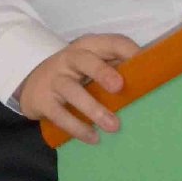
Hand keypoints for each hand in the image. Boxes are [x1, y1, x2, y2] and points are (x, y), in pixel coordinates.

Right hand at [16, 34, 139, 144]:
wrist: (32, 84)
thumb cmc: (75, 74)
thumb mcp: (92, 64)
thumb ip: (116, 67)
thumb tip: (149, 79)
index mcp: (88, 47)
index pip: (110, 43)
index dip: (128, 51)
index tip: (145, 65)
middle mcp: (69, 58)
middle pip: (85, 60)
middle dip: (102, 72)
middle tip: (119, 87)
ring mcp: (54, 79)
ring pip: (71, 89)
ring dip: (93, 108)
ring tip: (113, 126)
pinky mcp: (43, 100)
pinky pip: (60, 114)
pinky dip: (77, 127)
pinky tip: (93, 137)